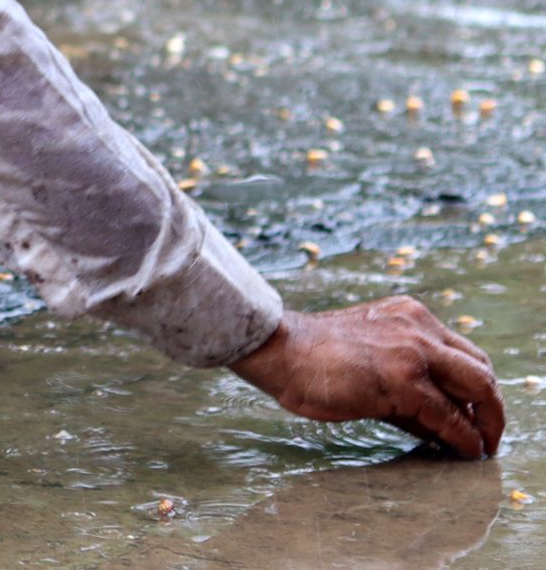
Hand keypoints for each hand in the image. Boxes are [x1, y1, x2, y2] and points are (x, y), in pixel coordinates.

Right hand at [230, 298, 503, 457]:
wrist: (275, 348)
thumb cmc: (309, 356)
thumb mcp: (367, 354)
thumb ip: (404, 379)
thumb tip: (437, 426)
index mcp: (408, 315)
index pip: (463, 352)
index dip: (476, 387)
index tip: (475, 413)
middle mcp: (418, 327)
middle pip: (480, 369)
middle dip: (492, 407)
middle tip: (487, 434)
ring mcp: (413, 351)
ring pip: (478, 389)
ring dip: (486, 424)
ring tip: (481, 448)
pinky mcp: (403, 381)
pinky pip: (450, 417)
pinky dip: (464, 438)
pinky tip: (464, 451)